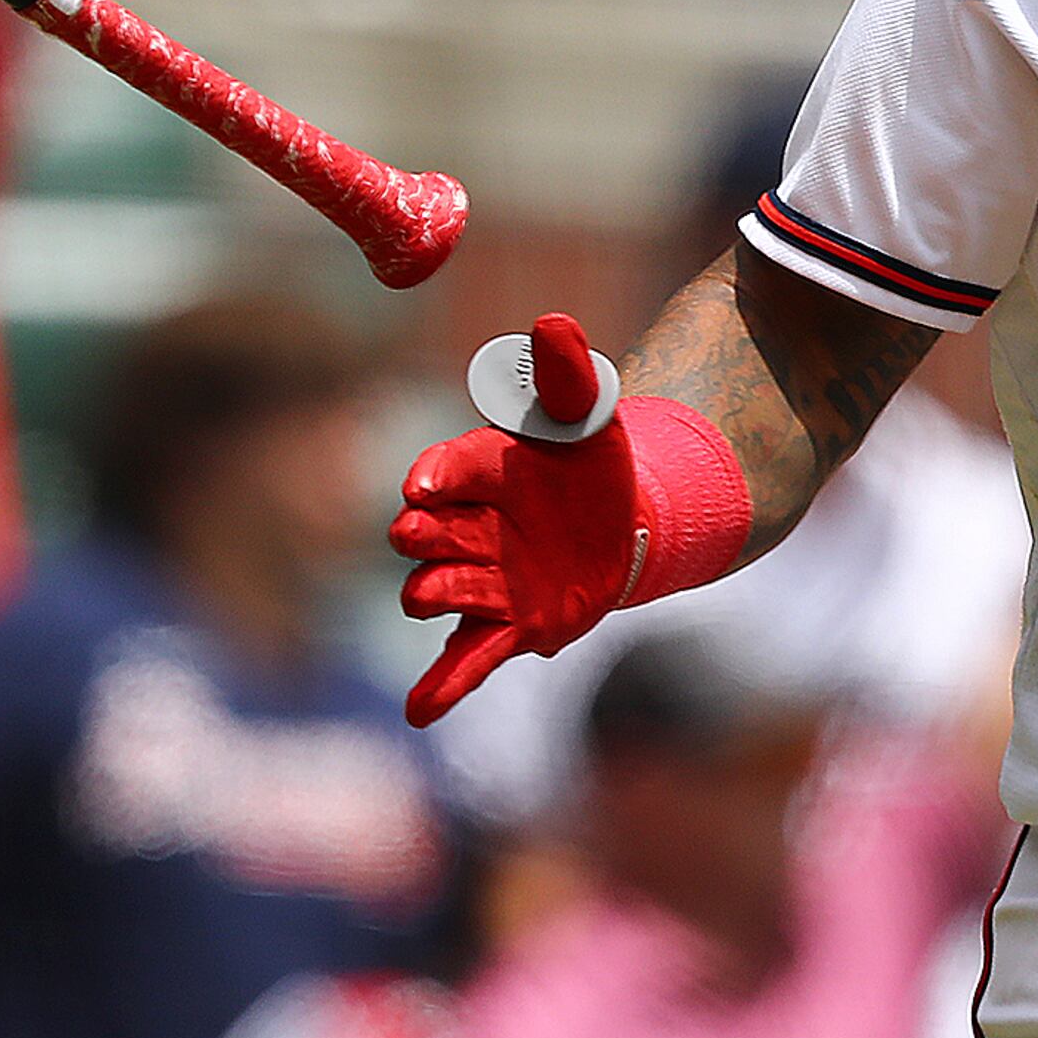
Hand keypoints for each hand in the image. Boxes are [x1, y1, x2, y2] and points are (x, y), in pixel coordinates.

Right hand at [391, 315, 645, 723]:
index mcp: (480, 471)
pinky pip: (466, 659)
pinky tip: (417, 714)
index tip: (423, 483)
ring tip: (425, 597)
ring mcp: (482, 582)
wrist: (622, 521)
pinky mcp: (505, 628)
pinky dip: (441, 686)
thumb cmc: (592, 463)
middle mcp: (468, 529)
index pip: (448, 471)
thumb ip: (567, 378)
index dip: (435, 476)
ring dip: (433, 593)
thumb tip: (554, 323)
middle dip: (422, 535)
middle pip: (432, 535)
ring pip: (443, 591)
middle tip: (415, 533)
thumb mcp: (590, 417)